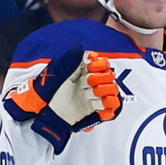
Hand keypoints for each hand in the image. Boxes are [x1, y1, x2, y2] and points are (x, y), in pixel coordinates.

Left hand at [3, 44, 121, 152]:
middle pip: (109, 76)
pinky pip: (112, 107)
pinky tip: (101, 103)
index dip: (99, 65)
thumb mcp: (63, 75)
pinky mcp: (98, 110)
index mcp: (86, 74)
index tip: (91, 67)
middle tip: (88, 82)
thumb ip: (74, 62)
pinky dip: (109, 104)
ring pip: (112, 90)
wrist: (53, 113)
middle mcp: (93, 84)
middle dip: (100, 78)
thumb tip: (84, 51)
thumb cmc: (55, 94)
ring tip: (91, 93)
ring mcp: (97, 97)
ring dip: (104, 90)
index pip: (101, 65)